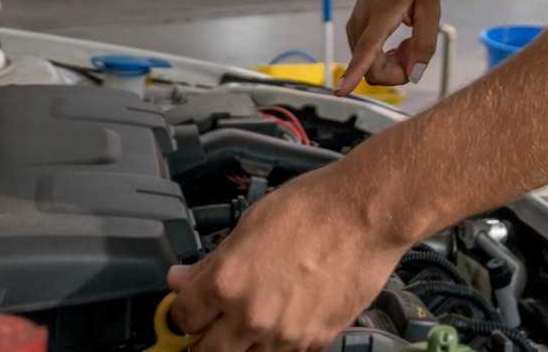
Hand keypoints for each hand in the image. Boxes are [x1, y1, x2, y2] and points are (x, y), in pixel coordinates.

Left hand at [167, 172, 405, 350]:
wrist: (367, 215)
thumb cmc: (314, 208)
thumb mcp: (250, 223)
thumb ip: (212, 261)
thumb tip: (182, 280)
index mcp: (228, 281)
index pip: (183, 318)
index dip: (181, 313)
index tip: (186, 310)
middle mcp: (252, 315)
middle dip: (204, 339)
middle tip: (211, 324)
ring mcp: (285, 334)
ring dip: (243, 343)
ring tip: (255, 314)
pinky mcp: (315, 342)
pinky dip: (279, 342)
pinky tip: (286, 315)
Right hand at [336, 0, 438, 93]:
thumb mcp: (431, 7)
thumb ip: (425, 42)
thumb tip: (413, 76)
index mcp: (381, 15)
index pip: (366, 50)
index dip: (353, 73)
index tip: (339, 91)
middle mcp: (360, 23)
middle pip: (373, 70)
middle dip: (398, 71)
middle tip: (418, 47)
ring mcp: (354, 26)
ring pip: (370, 67)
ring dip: (394, 64)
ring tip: (411, 39)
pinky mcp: (355, 29)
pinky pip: (368, 58)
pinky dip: (386, 58)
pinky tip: (400, 40)